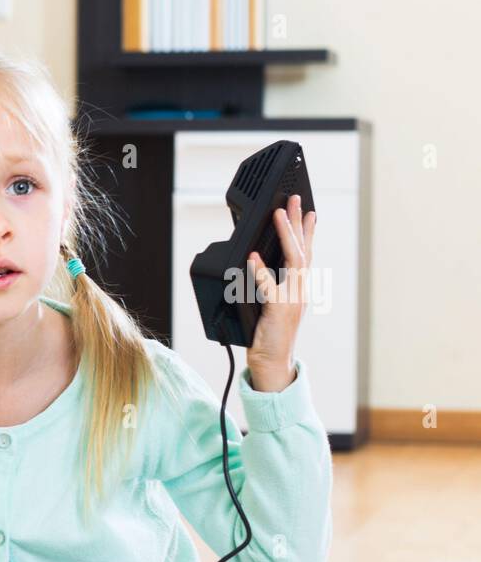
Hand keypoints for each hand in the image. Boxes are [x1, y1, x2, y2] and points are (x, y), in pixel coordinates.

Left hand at [245, 193, 315, 391]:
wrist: (271, 362)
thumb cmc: (268, 334)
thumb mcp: (273, 305)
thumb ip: (269, 285)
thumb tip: (257, 263)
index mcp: (297, 288)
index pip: (305, 254)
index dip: (308, 231)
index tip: (309, 210)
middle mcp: (299, 290)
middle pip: (302, 249)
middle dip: (299, 222)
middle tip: (295, 199)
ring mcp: (292, 299)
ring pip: (293, 261)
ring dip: (286, 236)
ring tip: (279, 215)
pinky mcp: (278, 310)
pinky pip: (269, 287)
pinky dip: (261, 271)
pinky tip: (252, 257)